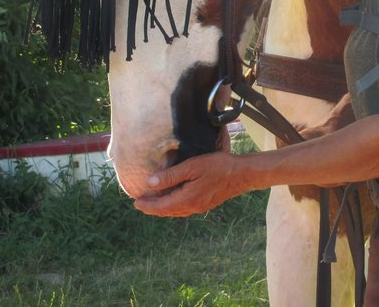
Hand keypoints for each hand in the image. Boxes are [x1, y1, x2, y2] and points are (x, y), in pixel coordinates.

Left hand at [132, 152, 247, 216]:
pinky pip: (183, 208)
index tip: (135, 202)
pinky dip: (173, 205)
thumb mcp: (192, 167)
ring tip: (153, 201)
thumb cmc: (218, 167)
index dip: (147, 205)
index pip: (161, 206)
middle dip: (153, 208)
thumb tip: (150, 184)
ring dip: (162, 207)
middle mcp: (191, 207)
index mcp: (186, 199)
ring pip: (175, 211)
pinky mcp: (205, 203)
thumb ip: (171, 176)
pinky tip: (172, 198)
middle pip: (167, 211)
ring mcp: (199, 207)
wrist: (242, 174)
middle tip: (140, 202)